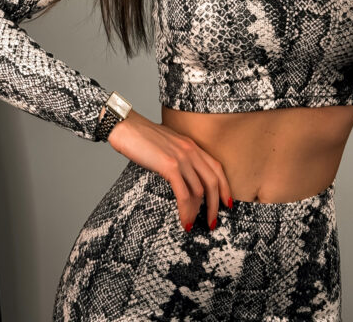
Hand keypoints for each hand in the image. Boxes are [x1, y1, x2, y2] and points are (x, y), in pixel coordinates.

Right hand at [107, 109, 232, 232]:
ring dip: (197, 212)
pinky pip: (183, 194)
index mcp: (191, 145)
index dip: (224, 187)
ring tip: (192, 224)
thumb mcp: (167, 144)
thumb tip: (181, 177)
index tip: (226, 203)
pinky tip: (184, 220)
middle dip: (215, 205)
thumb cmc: (141, 137)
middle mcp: (190, 150)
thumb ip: (178, 156)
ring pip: (199, 191)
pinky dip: (186, 211)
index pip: (216, 167)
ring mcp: (181, 158)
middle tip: (212, 222)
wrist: (126, 127)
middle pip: (212, 182)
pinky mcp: (169, 166)